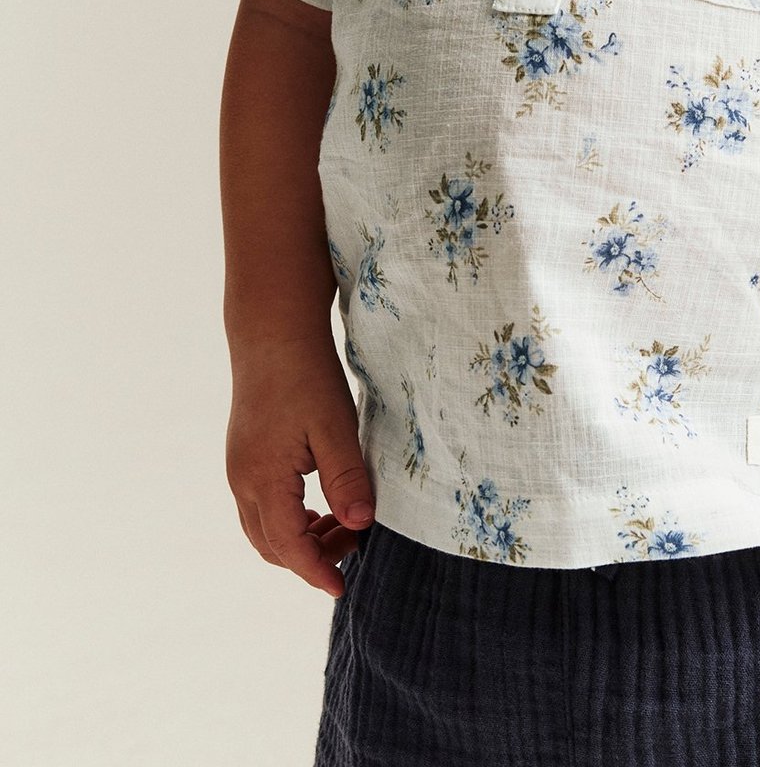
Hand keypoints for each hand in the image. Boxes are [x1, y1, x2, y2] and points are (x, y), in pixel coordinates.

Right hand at [225, 337, 375, 597]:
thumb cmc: (305, 375)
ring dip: (299, 539)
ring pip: (263, 528)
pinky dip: (289, 519)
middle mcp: (242, 480)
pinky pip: (261, 506)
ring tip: (342, 525)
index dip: (316, 572)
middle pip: (271, 545)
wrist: (271, 331)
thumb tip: (360, 525)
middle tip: (355, 545)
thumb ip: (347, 478)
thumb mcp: (335, 426)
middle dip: (311, 557)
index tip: (342, 588)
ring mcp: (239, 468)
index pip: (289, 548)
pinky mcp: (245, 456)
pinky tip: (321, 504)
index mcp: (263, 479)